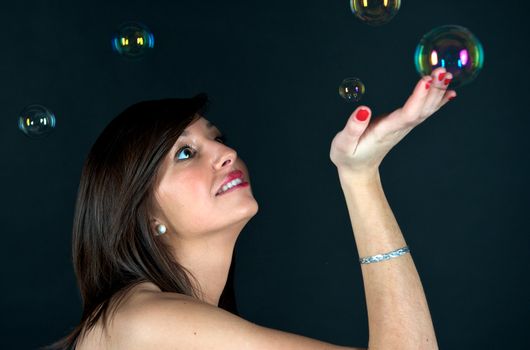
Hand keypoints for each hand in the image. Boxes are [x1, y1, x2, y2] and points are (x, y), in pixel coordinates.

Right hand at [329, 67, 456, 175]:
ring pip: (425, 110)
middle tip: (442, 70)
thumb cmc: (348, 156)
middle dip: (433, 90)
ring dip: (438, 92)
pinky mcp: (403, 125)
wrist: (358, 170)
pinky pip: (423, 112)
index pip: (407, 114)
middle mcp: (398, 128)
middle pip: (422, 110)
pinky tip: (449, 92)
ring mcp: (403, 127)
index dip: (418, 98)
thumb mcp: (343, 144)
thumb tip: (363, 110)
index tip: (425, 80)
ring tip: (447, 73)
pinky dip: (438, 101)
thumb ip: (353, 128)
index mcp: (384, 131)